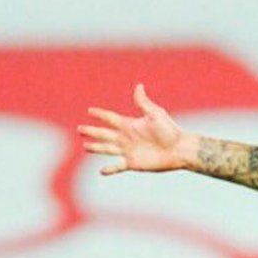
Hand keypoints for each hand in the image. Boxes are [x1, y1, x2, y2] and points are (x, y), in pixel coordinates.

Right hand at [77, 84, 192, 175]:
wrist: (178, 149)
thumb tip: (138, 86)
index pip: (111, 118)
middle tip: (79, 129)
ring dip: (96, 147)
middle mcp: (127, 138)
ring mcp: (129, 151)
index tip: (90, 111)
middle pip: (104, 134)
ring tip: (85, 146)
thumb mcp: (155, 114)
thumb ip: (143, 103)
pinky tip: (101, 171)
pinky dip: (110, 169)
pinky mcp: (133, 163)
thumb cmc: (169, 130)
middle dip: (92, 131)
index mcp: (130, 125)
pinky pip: (118, 166)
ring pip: (107, 148)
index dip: (100, 114)